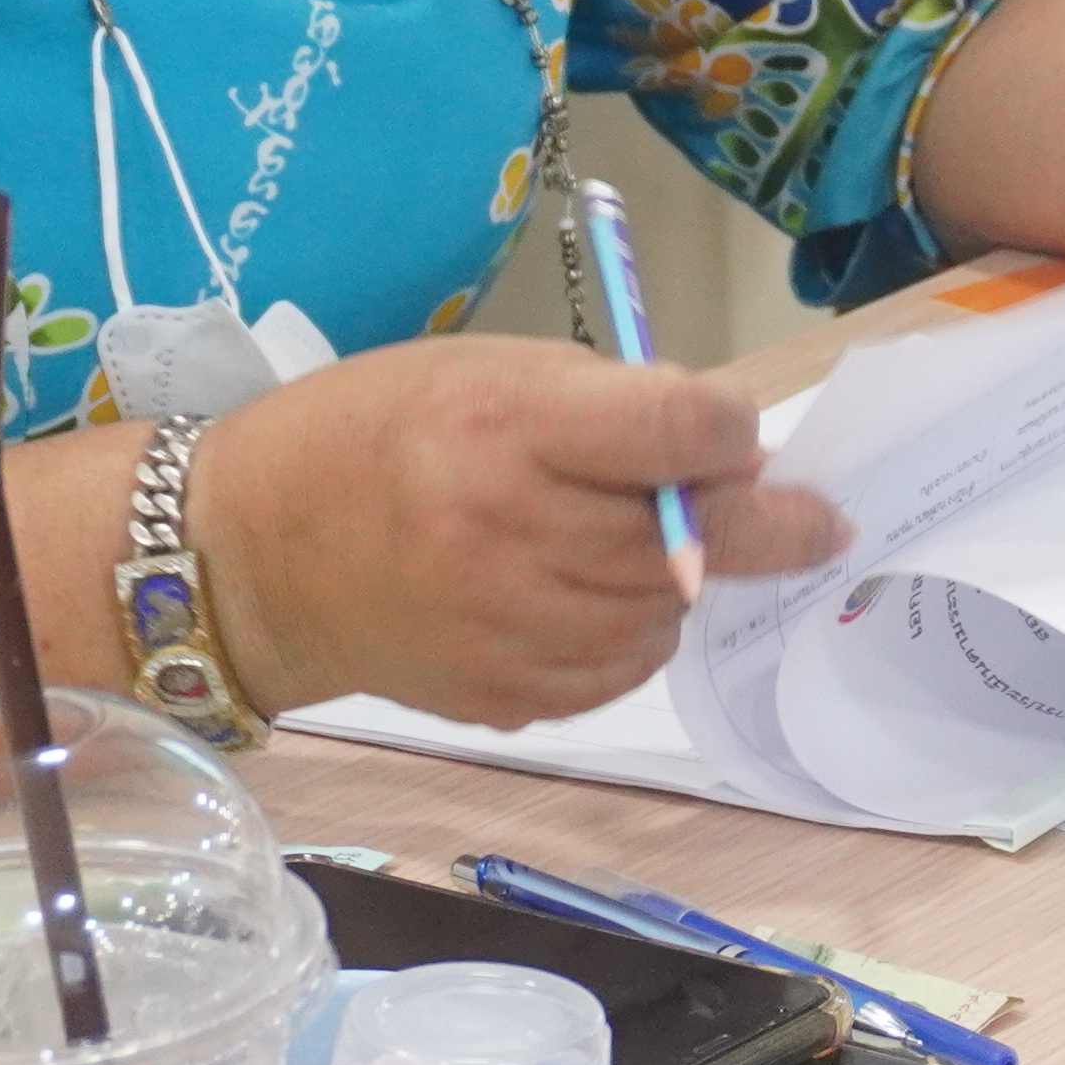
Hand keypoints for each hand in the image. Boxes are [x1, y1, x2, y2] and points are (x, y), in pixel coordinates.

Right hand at [189, 338, 846, 720]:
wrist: (253, 553)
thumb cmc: (381, 431)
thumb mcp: (491, 371)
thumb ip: (614, 406)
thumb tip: (736, 455)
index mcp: (506, 429)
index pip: (677, 432)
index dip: (734, 432)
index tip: (748, 437)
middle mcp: (506, 533)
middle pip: (690, 539)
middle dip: (762, 523)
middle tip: (811, 519)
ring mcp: (502, 627)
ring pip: (665, 614)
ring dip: (686, 581)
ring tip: (652, 546)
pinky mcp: (498, 694)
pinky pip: (616, 671)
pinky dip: (633, 634)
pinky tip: (597, 598)